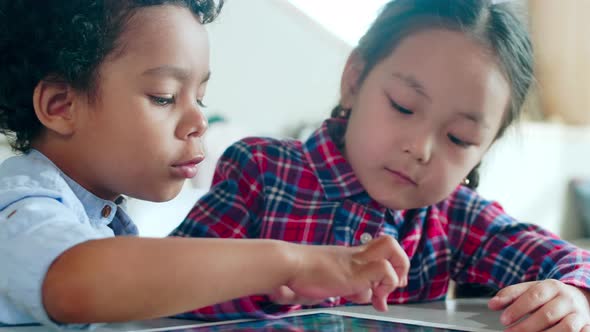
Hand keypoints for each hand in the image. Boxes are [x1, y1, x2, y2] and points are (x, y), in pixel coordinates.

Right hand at [281, 235, 408, 311]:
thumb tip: (323, 296)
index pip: (376, 253)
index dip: (385, 269)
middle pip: (389, 242)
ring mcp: (356, 261)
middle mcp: (355, 255)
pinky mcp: (356, 272)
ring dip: (395, 275)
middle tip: (393, 285)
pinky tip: (374, 300)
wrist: (288, 264)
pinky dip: (386, 284)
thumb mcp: (321, 279)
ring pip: (392, 248)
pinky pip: (383, 269)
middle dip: (400, 264)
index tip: (381, 292)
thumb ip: (332, 285)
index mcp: (348, 256)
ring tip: (381, 296)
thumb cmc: (297, 273)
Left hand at [488, 280, 589, 331]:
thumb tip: (492, 304)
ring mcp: (578, 314)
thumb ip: (511, 295)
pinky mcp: (586, 326)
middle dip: (526, 326)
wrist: (579, 299)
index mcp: (552, 286)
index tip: (503, 320)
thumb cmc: (550, 296)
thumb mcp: (531, 290)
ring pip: (565, 328)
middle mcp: (567, 299)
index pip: (533, 296)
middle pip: (547, 314)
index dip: (517, 309)